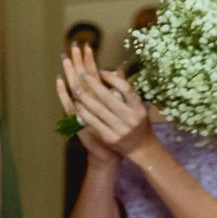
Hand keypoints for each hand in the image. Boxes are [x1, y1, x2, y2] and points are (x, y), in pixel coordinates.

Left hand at [57, 43, 151, 159]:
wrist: (141, 148)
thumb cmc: (138, 123)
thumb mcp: (138, 106)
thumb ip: (127, 90)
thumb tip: (116, 70)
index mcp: (139, 108)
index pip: (125, 89)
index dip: (112, 79)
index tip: (101, 71)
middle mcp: (130, 118)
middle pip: (108, 98)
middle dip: (93, 84)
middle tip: (82, 74)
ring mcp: (119, 129)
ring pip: (98, 110)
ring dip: (84, 97)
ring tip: (75, 88)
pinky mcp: (109, 138)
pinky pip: (93, 122)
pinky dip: (84, 112)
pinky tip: (77, 104)